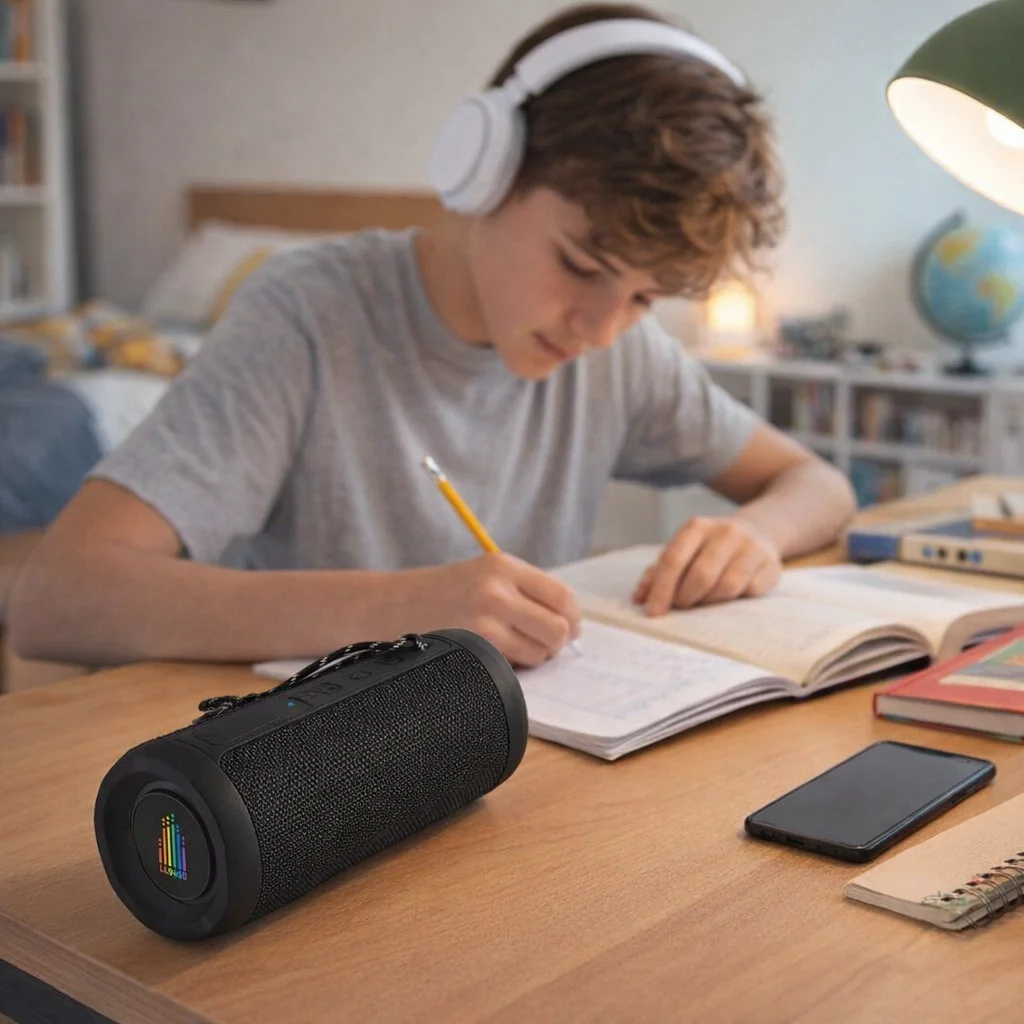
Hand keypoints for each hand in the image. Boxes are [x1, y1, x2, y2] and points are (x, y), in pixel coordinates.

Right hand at [403, 552, 580, 667]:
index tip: (570, 629)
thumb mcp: (482, 576)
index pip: (562, 596)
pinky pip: (514, 667)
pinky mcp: (472, 647)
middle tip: (541, 646)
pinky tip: (489, 656)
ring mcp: (484, 620)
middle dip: (556, 642)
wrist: (385, 605)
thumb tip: (570, 624)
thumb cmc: (439, 595)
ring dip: (532, 657)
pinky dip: (510, 668)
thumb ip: (524, 592)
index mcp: (503, 565)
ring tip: (508, 649)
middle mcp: (496, 589)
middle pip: (558, 627)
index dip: (573, 618)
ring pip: (540, 652)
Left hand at [631, 516, 781, 614]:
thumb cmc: (709, 549)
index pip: (673, 559)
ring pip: (726, 587)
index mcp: (697, 527)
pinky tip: (730, 596)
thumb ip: (658, 573)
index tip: (653, 612)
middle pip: (701, 575)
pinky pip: (749, 592)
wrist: (759, 532)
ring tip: (704, 600)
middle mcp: (726, 532)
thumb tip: (639, 598)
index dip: (661, 588)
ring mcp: (751, 547)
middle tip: (682, 606)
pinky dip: (735, 601)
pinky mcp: (771, 565)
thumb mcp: (683, 552)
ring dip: (710, 602)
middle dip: (686, 598)